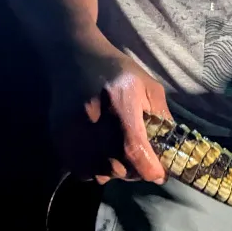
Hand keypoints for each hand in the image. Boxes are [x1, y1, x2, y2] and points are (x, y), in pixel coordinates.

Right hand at [48, 39, 170, 184]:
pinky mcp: (59, 138)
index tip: (160, 173)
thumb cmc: (117, 71)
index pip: (133, 151)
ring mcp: (71, 131)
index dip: (150, 169)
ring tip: (122, 156)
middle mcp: (92, 120)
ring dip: (116, 172)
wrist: (74, 57)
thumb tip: (172, 151)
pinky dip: (95, 170)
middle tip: (142, 160)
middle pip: (118, 168)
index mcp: (119, 104)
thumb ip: (163, 119)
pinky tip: (103, 155)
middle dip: (136, 171)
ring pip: (100, 173)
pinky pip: (81, 171)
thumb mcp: (149, 88)